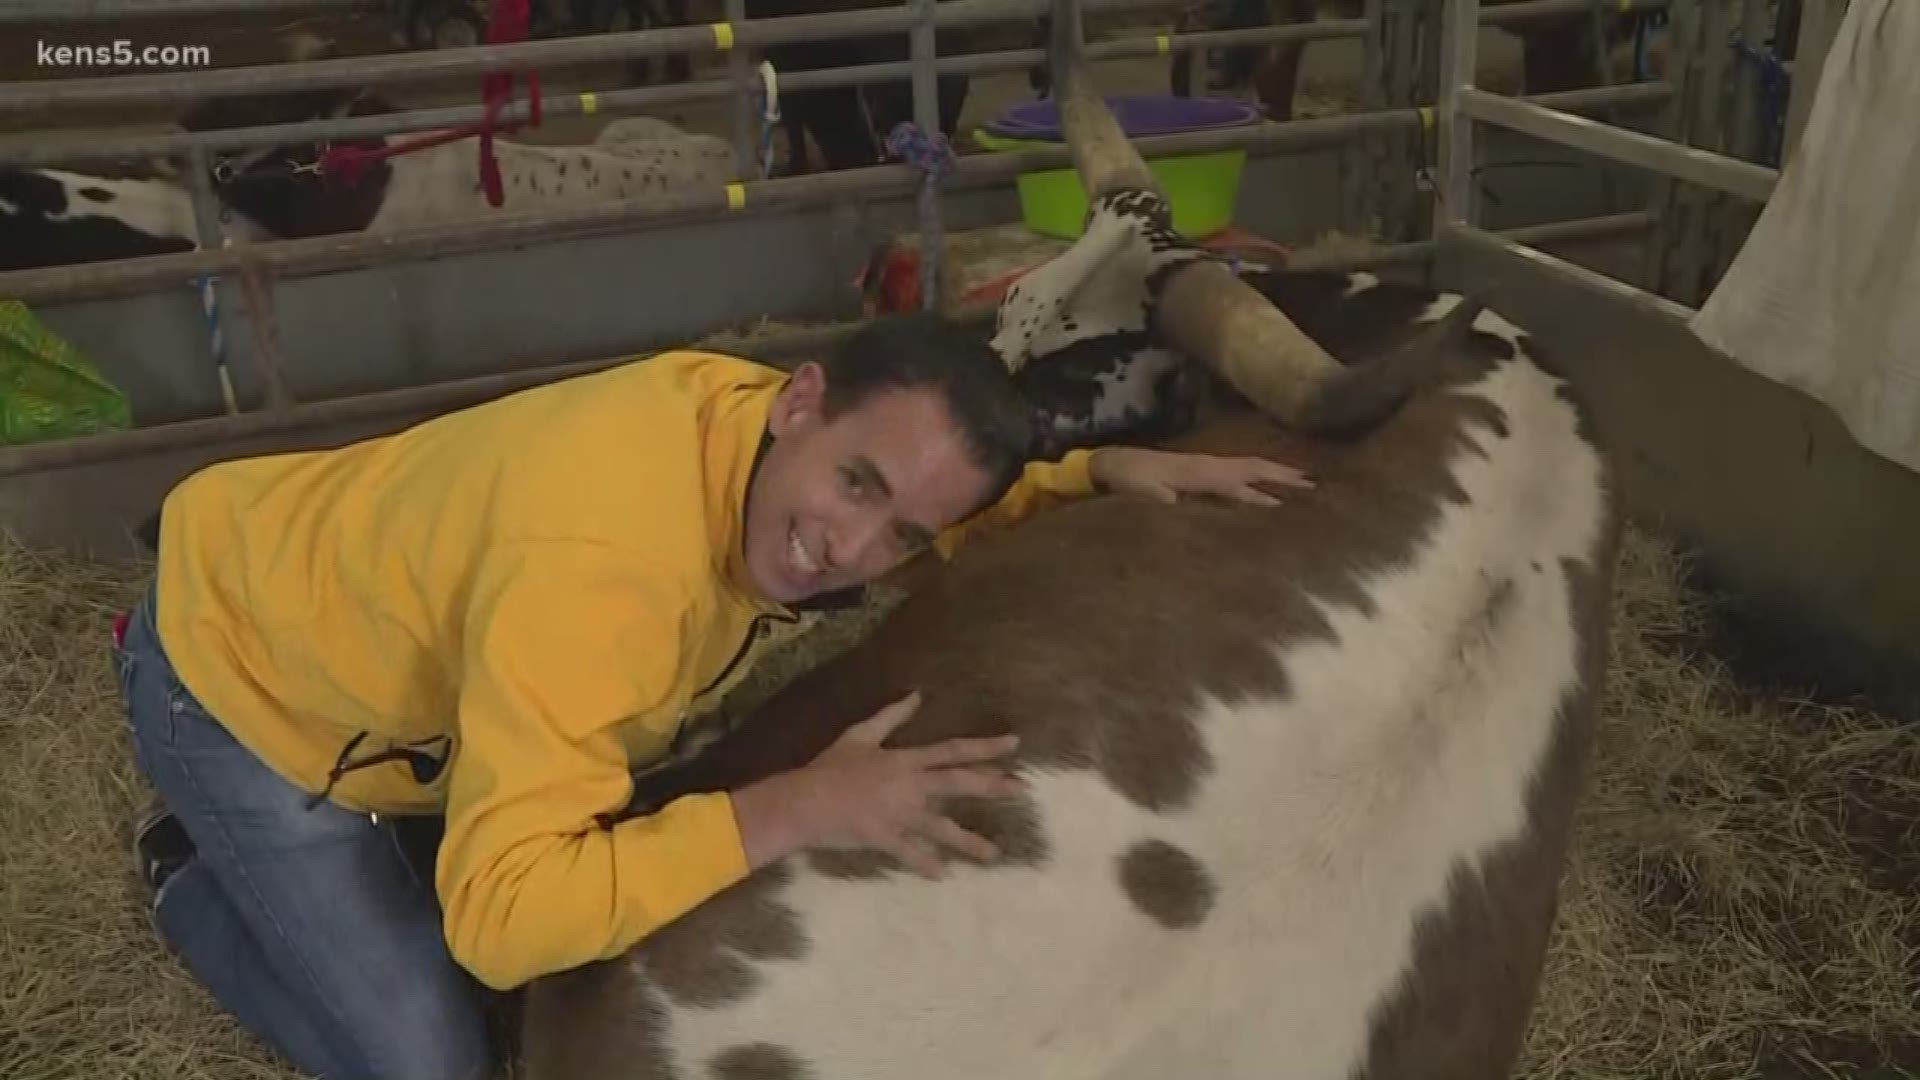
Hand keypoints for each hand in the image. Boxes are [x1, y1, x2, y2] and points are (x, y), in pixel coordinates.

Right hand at [731, 691, 1025, 877]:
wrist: (803, 800)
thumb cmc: (830, 766)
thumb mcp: (860, 735)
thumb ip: (891, 716)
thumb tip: (916, 695)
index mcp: (905, 760)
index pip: (953, 750)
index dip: (985, 747)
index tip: (1014, 744)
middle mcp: (910, 786)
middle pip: (959, 783)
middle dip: (994, 786)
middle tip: (1023, 789)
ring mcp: (900, 815)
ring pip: (943, 829)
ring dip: (971, 842)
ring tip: (995, 855)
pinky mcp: (886, 839)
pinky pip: (912, 854)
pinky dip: (927, 865)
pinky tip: (943, 874)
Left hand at [1088, 446, 1313, 506]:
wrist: (1113, 465)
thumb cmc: (1129, 479)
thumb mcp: (1141, 492)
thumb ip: (1158, 498)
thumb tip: (1176, 503)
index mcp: (1200, 472)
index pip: (1241, 479)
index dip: (1267, 488)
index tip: (1295, 497)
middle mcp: (1209, 466)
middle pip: (1253, 468)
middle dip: (1283, 476)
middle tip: (1315, 485)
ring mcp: (1206, 468)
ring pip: (1247, 469)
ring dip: (1274, 475)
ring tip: (1302, 484)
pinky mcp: (1200, 473)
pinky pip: (1236, 475)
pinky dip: (1256, 479)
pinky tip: (1264, 491)